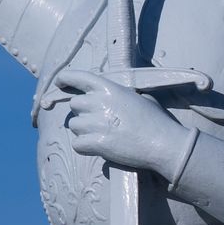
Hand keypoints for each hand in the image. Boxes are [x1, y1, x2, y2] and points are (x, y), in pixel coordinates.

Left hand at [52, 68, 180, 177]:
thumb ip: (120, 95)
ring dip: (83, 131)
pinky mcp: (96, 143)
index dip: (66, 79)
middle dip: (82, 113)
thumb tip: (112, 98)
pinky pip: (77, 144)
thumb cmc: (156, 120)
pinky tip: (98, 147)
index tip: (59, 82)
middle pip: (74, 105)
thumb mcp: (140, 97)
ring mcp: (96, 123)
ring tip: (102, 135)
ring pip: (74, 125)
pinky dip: (84, 147)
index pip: (80, 77)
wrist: (164, 143)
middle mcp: (99, 102)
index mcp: (110, 88)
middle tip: (97, 122)